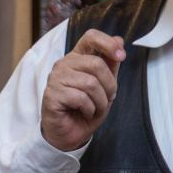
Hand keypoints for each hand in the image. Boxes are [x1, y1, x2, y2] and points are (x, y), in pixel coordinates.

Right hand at [41, 28, 125, 151]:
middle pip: (96, 64)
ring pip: (90, 83)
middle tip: (107, 99)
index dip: (108, 43)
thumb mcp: (105, 86)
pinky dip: (89, 109)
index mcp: (77, 58)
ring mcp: (55, 79)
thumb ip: (110, 64)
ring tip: (95, 109)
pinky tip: (84, 112)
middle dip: (109, 86)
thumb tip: (119, 40)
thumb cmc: (86, 109)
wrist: (69, 134)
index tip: (121, 56)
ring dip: (100, 101)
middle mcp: (64, 64)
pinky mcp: (52, 94)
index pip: (91, 37)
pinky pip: (80, 98)